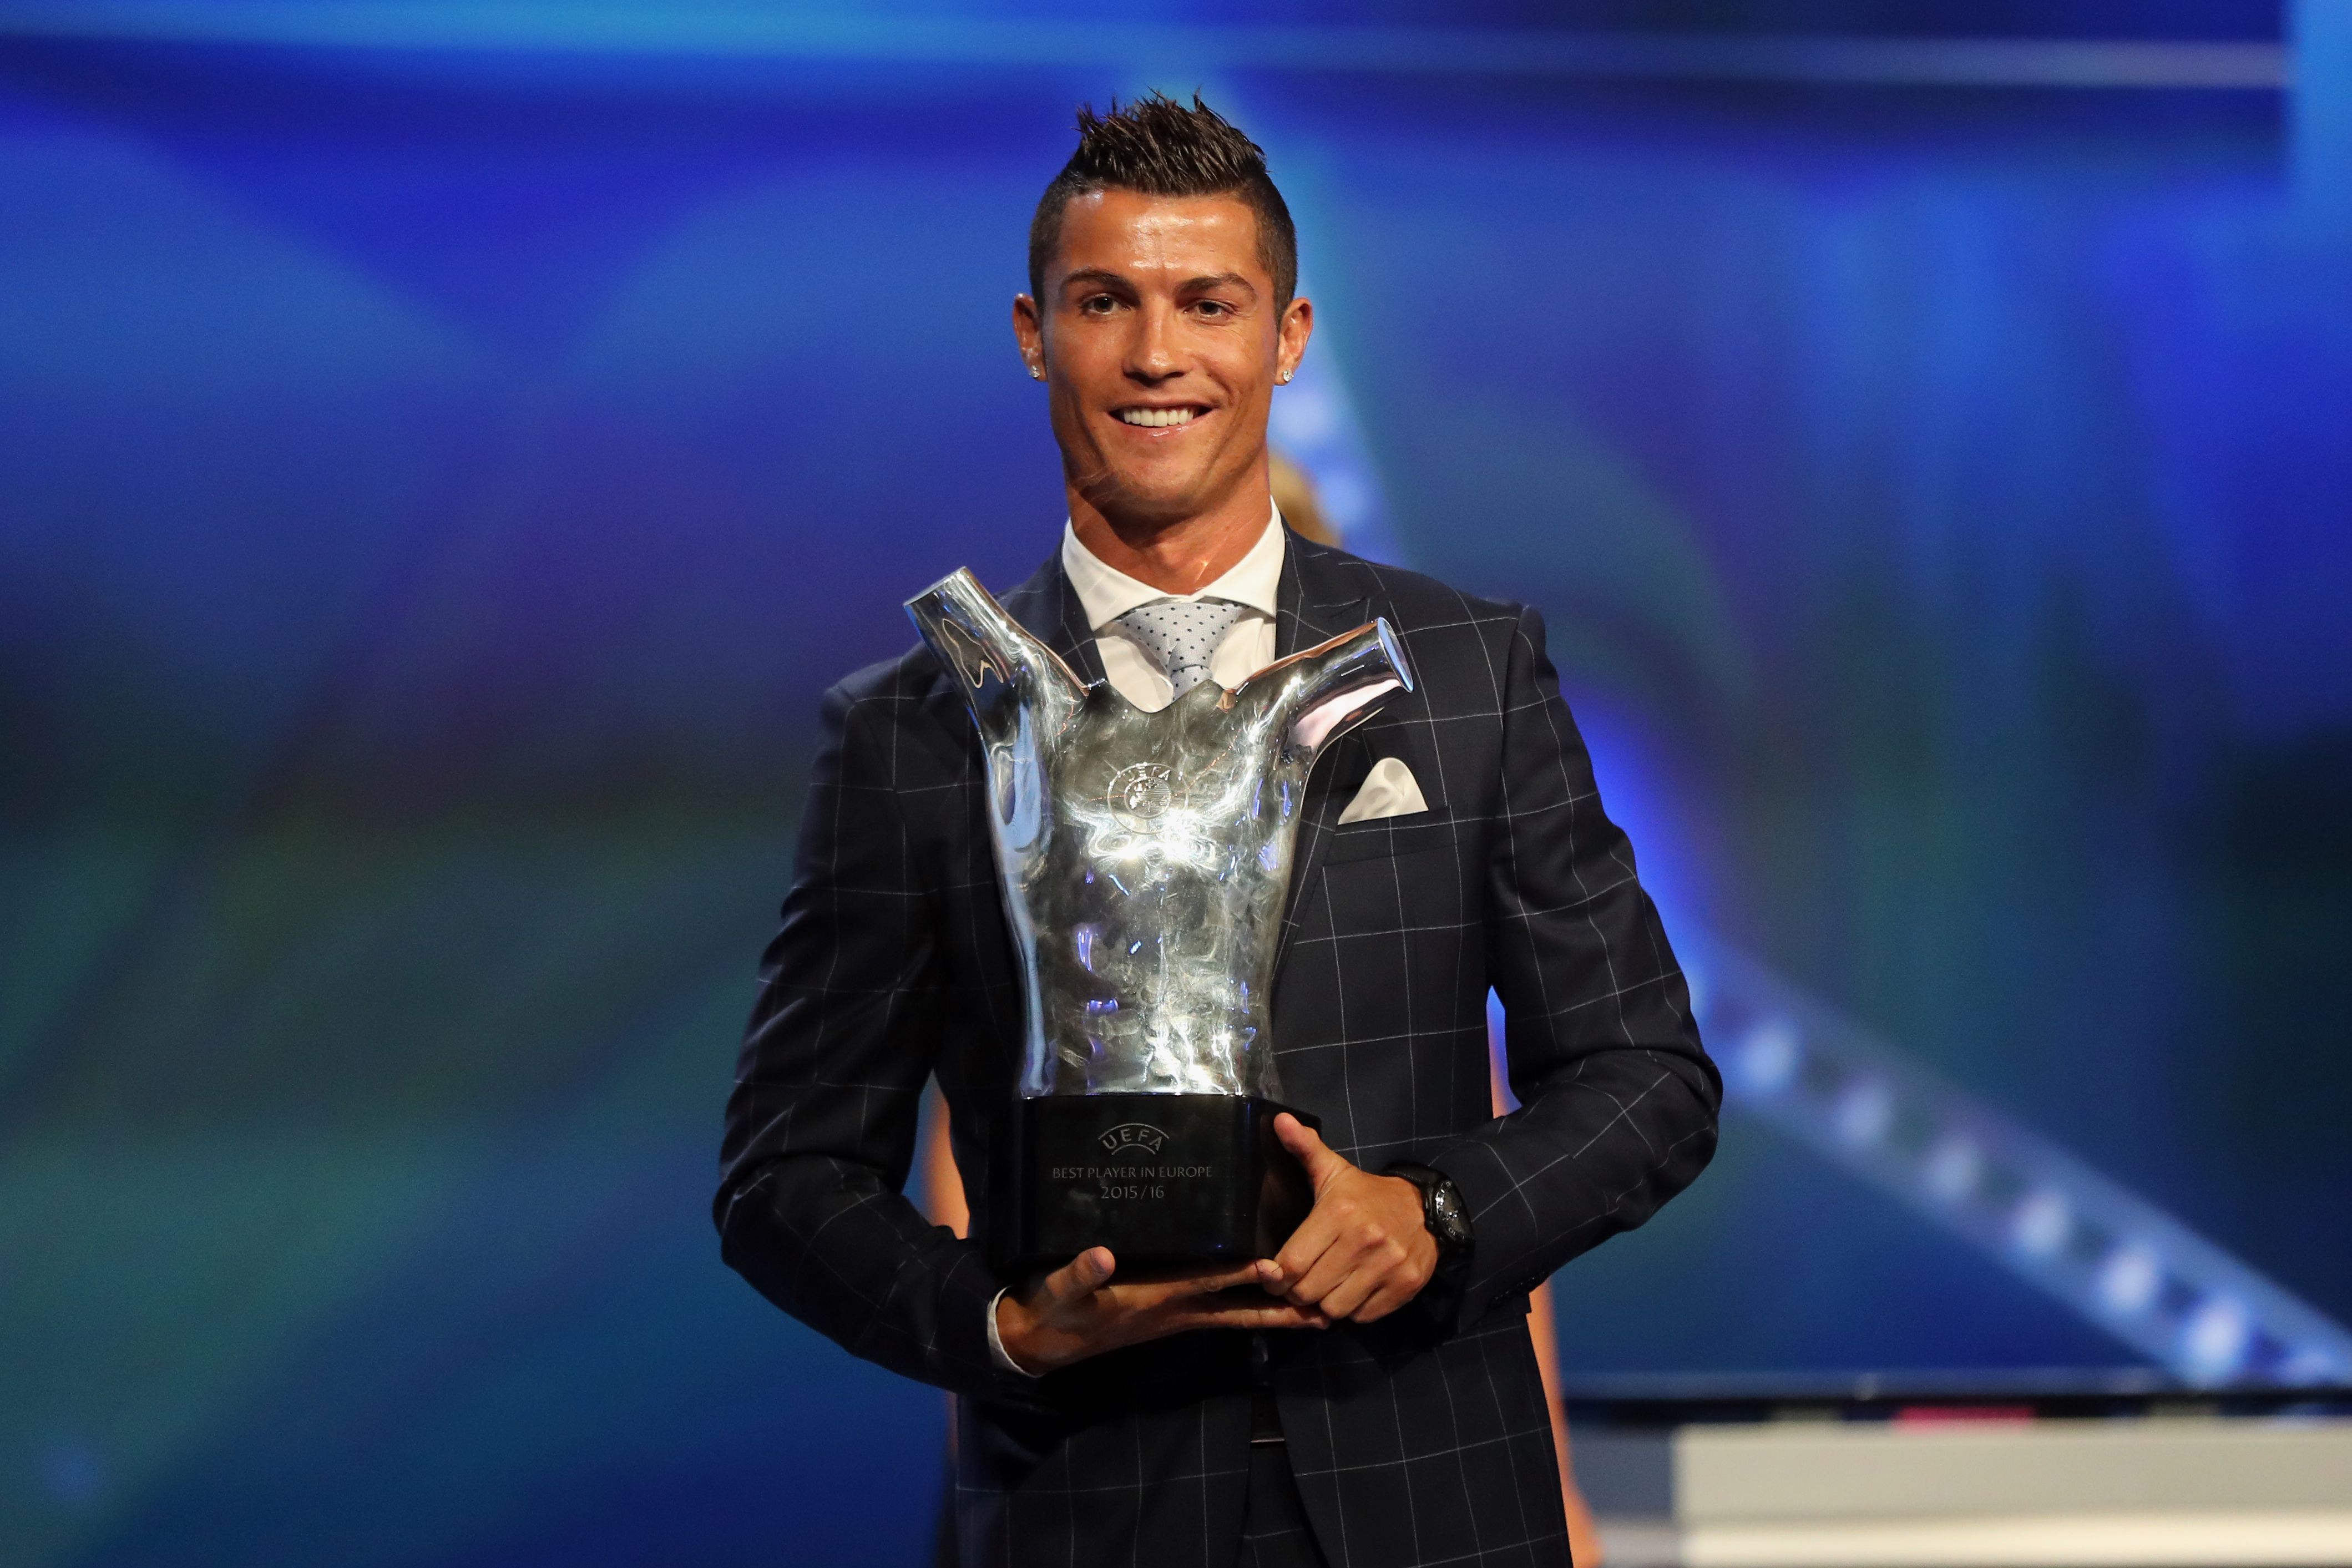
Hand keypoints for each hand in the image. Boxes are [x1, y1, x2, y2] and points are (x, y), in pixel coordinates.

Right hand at [995, 1247, 1328, 1374]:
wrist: (1044, 1342)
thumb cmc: (1056, 1310)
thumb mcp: (1061, 1290)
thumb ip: (1080, 1272)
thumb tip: (1101, 1254)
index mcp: (1152, 1298)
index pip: (1202, 1283)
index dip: (1236, 1274)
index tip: (1273, 1266)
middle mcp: (1173, 1311)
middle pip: (1235, 1310)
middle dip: (1279, 1311)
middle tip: (1323, 1313)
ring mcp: (1175, 1316)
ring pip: (1234, 1316)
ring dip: (1273, 1316)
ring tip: (1316, 1315)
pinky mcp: (1170, 1316)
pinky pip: (1220, 1314)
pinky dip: (1249, 1310)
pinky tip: (1270, 1304)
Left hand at [1266, 1113, 1438, 1322]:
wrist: (1426, 1209)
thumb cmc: (1367, 1194)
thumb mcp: (1335, 1170)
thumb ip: (1305, 1148)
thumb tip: (1279, 1120)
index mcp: (1339, 1213)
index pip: (1291, 1264)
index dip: (1275, 1276)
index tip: (1275, 1274)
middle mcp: (1364, 1241)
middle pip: (1308, 1292)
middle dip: (1298, 1291)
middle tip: (1301, 1281)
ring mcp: (1388, 1267)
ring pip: (1334, 1309)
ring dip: (1326, 1303)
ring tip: (1328, 1285)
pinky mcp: (1404, 1287)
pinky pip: (1362, 1316)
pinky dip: (1354, 1309)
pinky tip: (1353, 1289)